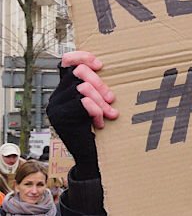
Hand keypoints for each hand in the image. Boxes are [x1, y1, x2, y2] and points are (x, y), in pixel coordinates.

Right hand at [46, 51, 117, 179]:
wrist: (88, 158)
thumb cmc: (95, 130)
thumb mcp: (95, 106)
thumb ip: (95, 90)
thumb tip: (104, 72)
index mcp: (64, 91)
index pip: (66, 63)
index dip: (82, 57)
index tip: (100, 65)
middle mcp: (56, 97)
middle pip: (79, 72)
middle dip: (100, 83)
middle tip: (112, 98)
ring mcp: (56, 107)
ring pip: (83, 88)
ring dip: (102, 101)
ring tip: (110, 113)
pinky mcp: (61, 117)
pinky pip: (84, 103)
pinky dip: (97, 111)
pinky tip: (100, 123)